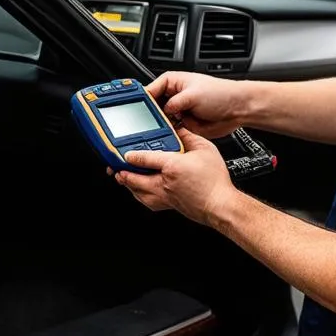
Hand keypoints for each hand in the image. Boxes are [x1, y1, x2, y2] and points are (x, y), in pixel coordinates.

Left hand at [114, 128, 236, 226]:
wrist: (220, 204)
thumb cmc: (215, 181)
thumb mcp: (205, 149)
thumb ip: (188, 136)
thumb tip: (178, 129)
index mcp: (172, 166)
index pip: (145, 159)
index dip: (131, 155)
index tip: (124, 152)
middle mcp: (164, 183)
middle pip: (134, 178)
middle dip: (121, 171)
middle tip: (114, 166)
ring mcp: (164, 196)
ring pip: (137, 192)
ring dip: (127, 184)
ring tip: (121, 176)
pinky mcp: (167, 206)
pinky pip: (146, 202)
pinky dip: (137, 195)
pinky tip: (136, 192)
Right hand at [146, 72, 247, 139]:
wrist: (238, 109)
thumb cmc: (221, 94)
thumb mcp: (192, 95)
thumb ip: (174, 103)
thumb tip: (162, 111)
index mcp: (173, 81)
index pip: (150, 89)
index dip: (142, 98)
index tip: (135, 108)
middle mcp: (174, 96)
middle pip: (153, 105)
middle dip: (149, 113)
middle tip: (143, 122)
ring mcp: (179, 110)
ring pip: (161, 119)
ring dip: (158, 125)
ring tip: (153, 130)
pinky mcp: (185, 124)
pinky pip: (171, 129)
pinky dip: (168, 133)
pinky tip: (165, 135)